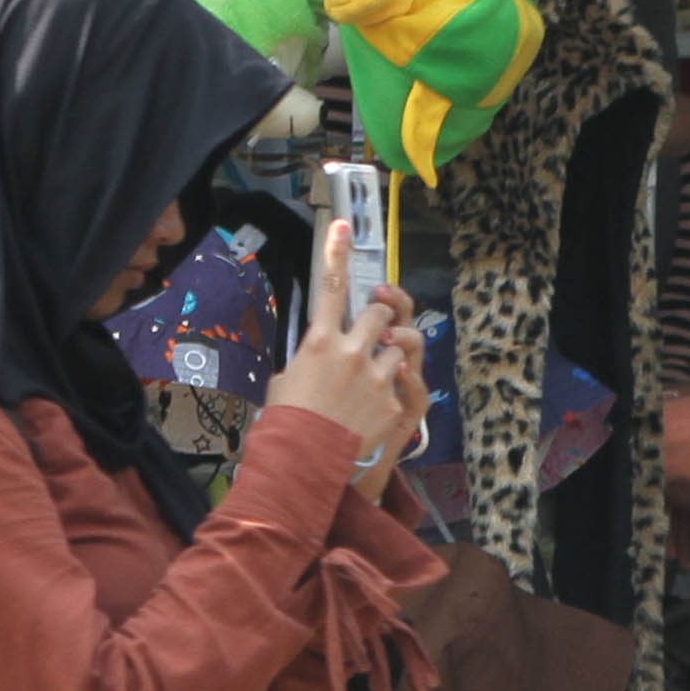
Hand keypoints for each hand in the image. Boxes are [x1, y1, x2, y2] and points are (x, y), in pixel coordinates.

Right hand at [267, 217, 426, 488]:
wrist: (304, 463)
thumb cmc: (286, 422)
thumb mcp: (286, 380)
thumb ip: (308, 358)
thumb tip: (318, 354)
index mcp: (319, 342)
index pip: (330, 288)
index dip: (337, 253)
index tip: (343, 227)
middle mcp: (351, 352)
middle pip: (381, 314)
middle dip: (381, 320)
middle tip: (374, 333)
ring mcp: (376, 375)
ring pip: (399, 347)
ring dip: (390, 357)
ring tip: (373, 380)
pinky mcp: (393, 400)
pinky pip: (403, 382)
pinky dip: (391, 391)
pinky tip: (371, 411)